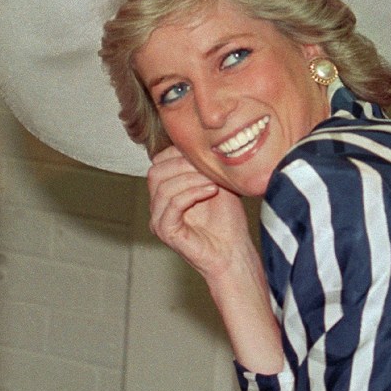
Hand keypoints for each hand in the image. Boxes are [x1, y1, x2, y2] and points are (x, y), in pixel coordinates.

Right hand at [147, 146, 250, 279]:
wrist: (234, 251)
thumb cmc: (227, 220)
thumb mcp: (216, 182)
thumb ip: (202, 165)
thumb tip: (199, 140)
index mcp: (166, 191)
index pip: (159, 161)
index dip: (180, 153)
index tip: (206, 155)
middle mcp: (158, 205)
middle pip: (155, 172)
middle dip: (184, 165)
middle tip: (208, 168)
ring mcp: (159, 219)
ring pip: (163, 187)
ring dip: (191, 179)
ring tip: (213, 182)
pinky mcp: (166, 232)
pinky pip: (172, 205)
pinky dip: (192, 194)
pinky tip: (210, 192)